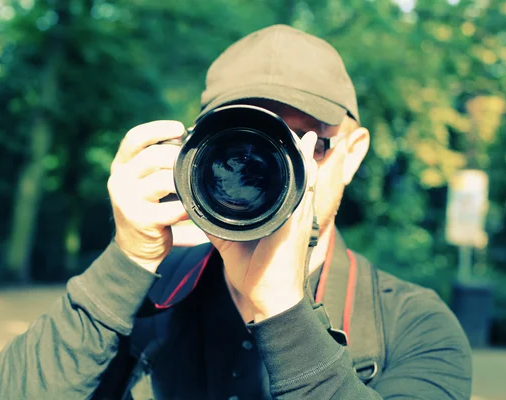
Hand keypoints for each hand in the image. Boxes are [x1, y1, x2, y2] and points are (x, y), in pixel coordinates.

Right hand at [108, 120, 188, 271]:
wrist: (134, 247)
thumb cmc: (147, 207)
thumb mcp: (142, 181)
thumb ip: (156, 161)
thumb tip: (188, 140)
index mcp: (120, 166)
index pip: (134, 138)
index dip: (157, 129)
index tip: (179, 128)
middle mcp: (119, 180)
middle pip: (152, 156)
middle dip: (177, 158)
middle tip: (192, 164)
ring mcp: (128, 201)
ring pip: (164, 180)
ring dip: (184, 182)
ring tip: (194, 186)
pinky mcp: (141, 220)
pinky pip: (174, 208)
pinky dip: (188, 207)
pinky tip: (194, 207)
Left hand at [207, 131, 317, 321]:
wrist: (267, 299)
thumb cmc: (255, 274)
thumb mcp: (230, 243)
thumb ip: (217, 224)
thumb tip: (197, 209)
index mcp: (276, 218)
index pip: (281, 185)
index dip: (281, 165)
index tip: (273, 143)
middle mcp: (290, 214)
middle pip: (297, 178)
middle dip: (297, 154)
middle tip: (293, 130)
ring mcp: (296, 218)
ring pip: (305, 180)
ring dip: (305, 157)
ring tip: (303, 134)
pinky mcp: (297, 223)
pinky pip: (305, 190)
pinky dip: (307, 170)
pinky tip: (308, 150)